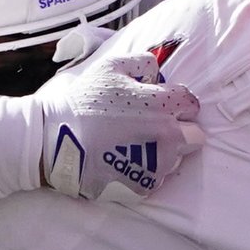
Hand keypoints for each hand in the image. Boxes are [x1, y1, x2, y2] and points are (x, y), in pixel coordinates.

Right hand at [26, 53, 202, 200]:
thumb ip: (143, 63)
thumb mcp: (111, 67)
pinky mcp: (144, 185)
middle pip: (195, 136)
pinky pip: (156, 178)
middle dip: (180, 130)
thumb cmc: (83, 101)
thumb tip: (158, 75)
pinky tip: (124, 160)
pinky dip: (145, 170)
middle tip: (153, 128)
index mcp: (163, 104)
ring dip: (163, 152)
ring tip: (133, 145)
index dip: (176, 104)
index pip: (191, 104)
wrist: (54, 141)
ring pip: (177, 158)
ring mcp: (157, 164)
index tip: (159, 107)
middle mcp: (167, 136)